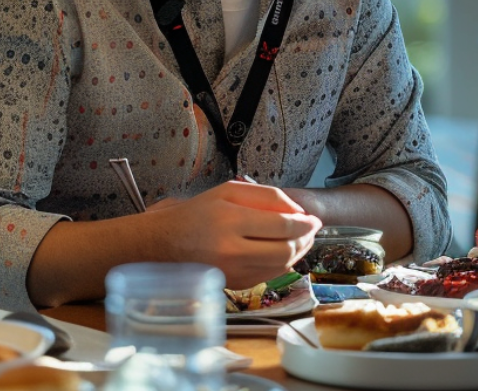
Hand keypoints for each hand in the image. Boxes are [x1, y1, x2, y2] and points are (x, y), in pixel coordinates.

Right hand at [145, 181, 320, 289]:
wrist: (162, 244)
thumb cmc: (196, 213)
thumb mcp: (229, 191)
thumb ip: (266, 196)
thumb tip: (298, 211)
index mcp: (231, 221)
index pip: (284, 226)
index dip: (306, 223)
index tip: (315, 218)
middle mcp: (231, 250)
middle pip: (286, 249)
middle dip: (307, 239)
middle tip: (313, 229)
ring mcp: (232, 272)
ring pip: (281, 266)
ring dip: (300, 252)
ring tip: (303, 239)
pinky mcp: (233, 285)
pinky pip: (269, 276)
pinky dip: (284, 264)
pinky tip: (286, 252)